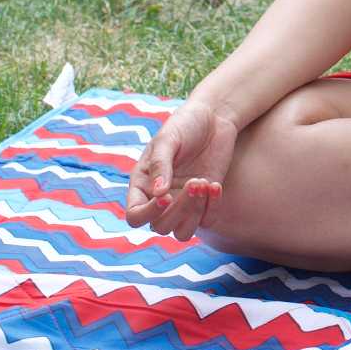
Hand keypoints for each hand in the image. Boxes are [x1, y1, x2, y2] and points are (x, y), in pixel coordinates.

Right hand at [123, 96, 238, 240]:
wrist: (214, 117)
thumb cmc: (185, 124)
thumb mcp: (168, 139)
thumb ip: (160, 164)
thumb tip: (159, 193)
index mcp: (143, 184)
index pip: (135, 216)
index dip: (148, 213)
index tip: (167, 195)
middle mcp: (160, 198)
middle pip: (161, 227)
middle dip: (180, 209)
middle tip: (195, 182)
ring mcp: (183, 202)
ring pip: (183, 232)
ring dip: (195, 214)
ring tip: (204, 183)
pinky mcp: (205, 201)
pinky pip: (206, 222)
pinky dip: (212, 208)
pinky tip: (215, 185)